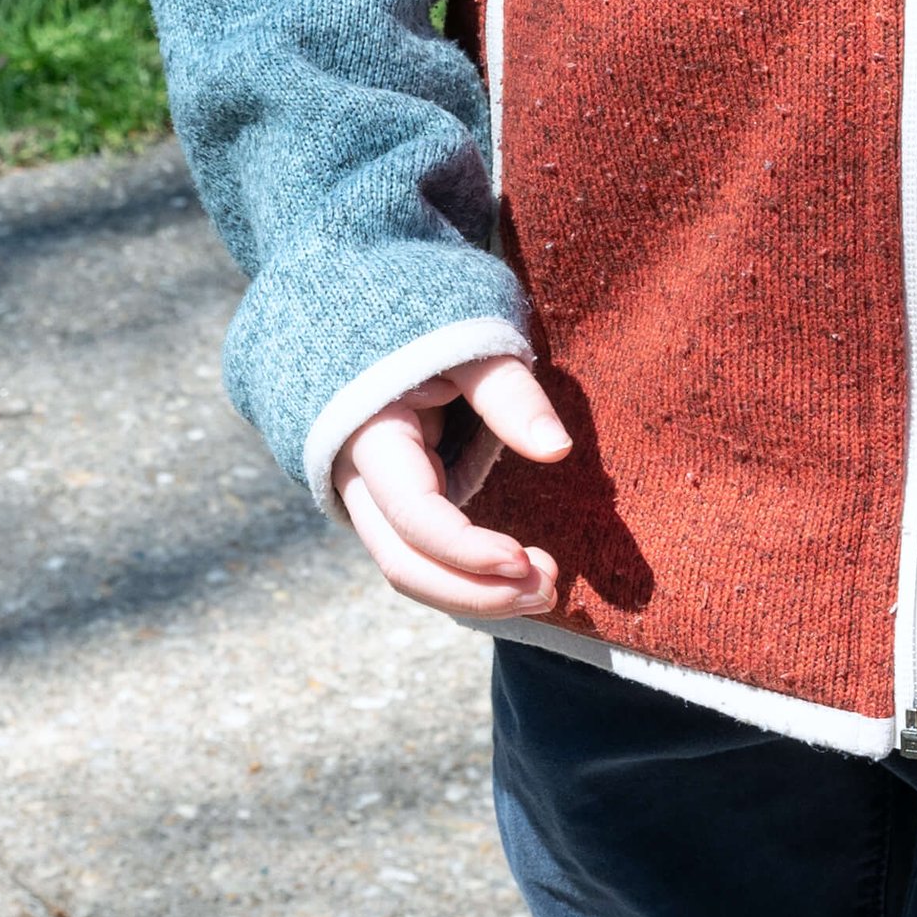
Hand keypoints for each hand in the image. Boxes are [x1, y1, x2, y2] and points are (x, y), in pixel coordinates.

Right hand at [331, 352, 571, 619]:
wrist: (366, 321)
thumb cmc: (425, 326)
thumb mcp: (467, 343)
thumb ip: (507, 392)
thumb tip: (557, 449)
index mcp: (371, 436)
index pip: (413, 515)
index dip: (465, 549)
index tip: (525, 560)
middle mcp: (359, 481)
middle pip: (404, 563)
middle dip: (474, 592)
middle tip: (549, 590)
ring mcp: (372, 499)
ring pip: (410, 571)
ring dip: (474, 595)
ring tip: (546, 591)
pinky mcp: (394, 506)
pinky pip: (423, 557)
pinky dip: (466, 578)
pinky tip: (517, 581)